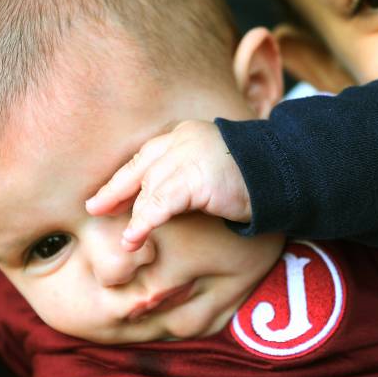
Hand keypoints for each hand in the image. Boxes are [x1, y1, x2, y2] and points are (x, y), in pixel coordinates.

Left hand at [86, 120, 250, 250]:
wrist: (284, 175)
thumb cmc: (254, 180)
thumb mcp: (214, 173)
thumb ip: (188, 179)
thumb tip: (166, 201)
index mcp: (185, 135)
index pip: (146, 156)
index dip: (124, 178)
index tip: (104, 197)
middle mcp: (183, 140)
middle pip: (140, 168)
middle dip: (115, 191)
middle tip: (93, 209)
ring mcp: (188, 155)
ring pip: (149, 187)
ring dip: (133, 215)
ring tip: (124, 241)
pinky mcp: (195, 176)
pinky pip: (160, 203)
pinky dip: (144, 222)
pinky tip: (133, 239)